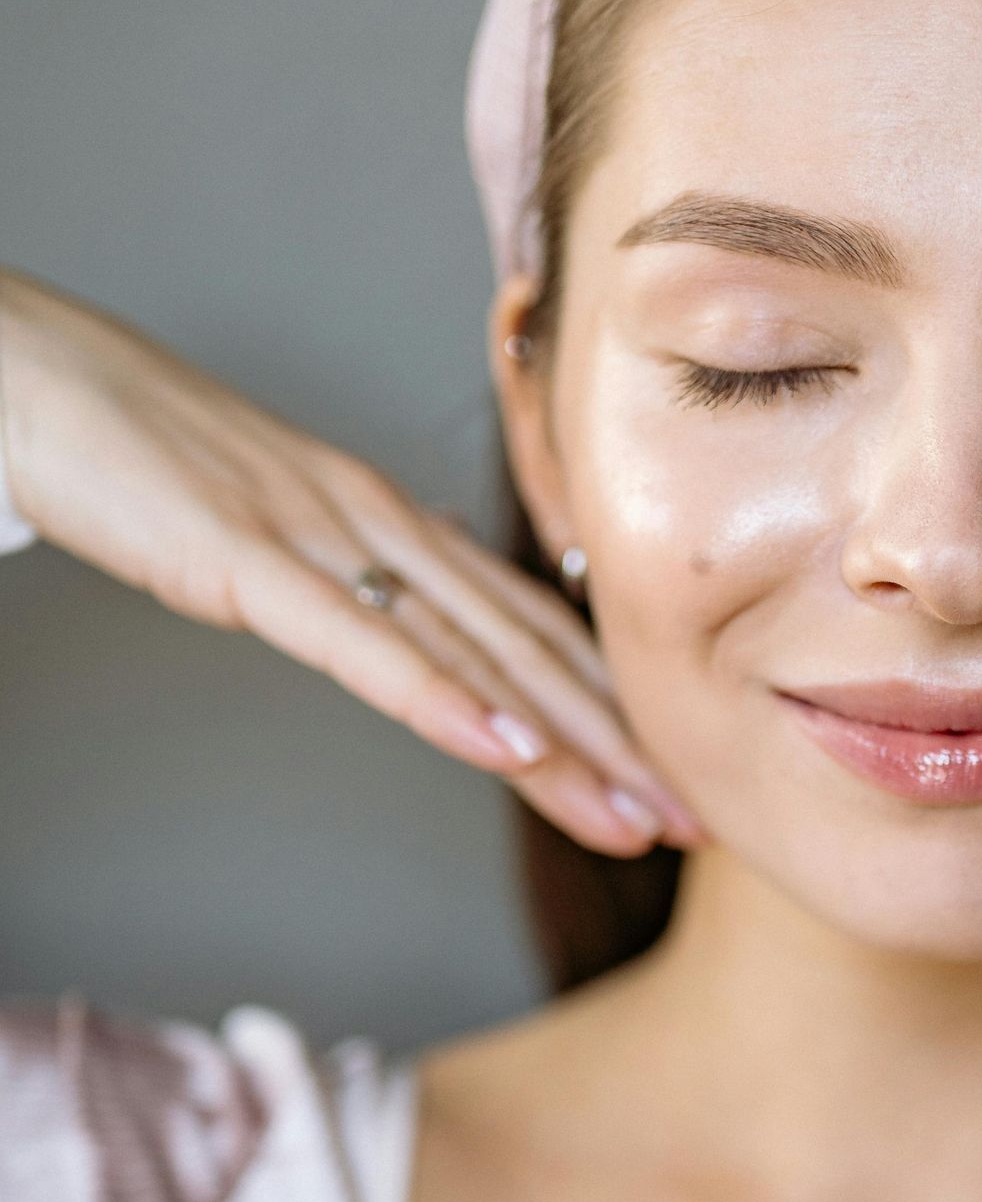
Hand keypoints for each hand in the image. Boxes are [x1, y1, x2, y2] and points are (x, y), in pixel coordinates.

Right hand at [0, 269, 702, 855]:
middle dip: (619, 745)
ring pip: (475, 654)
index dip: (609, 704)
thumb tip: (413, 618)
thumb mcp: (273, 526)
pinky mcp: (251, 561)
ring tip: (635, 818)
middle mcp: (384, 525)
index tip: (672, 774)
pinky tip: (507, 752)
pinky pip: (364, 644)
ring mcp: (324, 539)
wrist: (37, 375)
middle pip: (527, 648)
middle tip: (696, 825)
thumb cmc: (145, 452)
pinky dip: (444, 699)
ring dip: (565, 745)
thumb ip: (349, 573)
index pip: (528, 625)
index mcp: (392, 521)